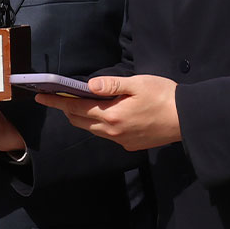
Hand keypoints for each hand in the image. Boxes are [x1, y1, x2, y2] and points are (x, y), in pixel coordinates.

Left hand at [35, 75, 180, 150]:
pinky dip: (99, 125)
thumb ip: (111, 85)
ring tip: (80, 104)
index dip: (56, 102)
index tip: (41, 97)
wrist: (188, 119)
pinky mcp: (131, 145)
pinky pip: (107, 135)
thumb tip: (88, 85)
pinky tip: (106, 115)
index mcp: (111, 115)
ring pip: (93, 130)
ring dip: (83, 118)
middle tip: (60, 97)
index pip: (75, 108)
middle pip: (80, 121)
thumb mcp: (137, 83)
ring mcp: (121, 141)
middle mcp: (112, 132)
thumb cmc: (164, 96)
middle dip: (67, 110)